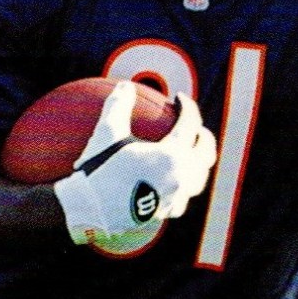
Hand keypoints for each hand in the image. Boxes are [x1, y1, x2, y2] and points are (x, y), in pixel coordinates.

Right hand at [53, 80, 216, 242]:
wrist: (91, 212)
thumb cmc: (98, 171)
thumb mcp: (106, 134)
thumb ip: (118, 106)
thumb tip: (125, 85)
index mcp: (172, 154)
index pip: (191, 123)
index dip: (187, 106)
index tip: (179, 98)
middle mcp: (181, 176)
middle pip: (206, 151)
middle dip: (203, 135)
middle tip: (195, 125)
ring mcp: (177, 197)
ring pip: (200, 176)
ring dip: (198, 160)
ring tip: (190, 152)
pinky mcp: (168, 213)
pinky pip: (184, 196)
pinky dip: (184, 183)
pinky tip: (173, 181)